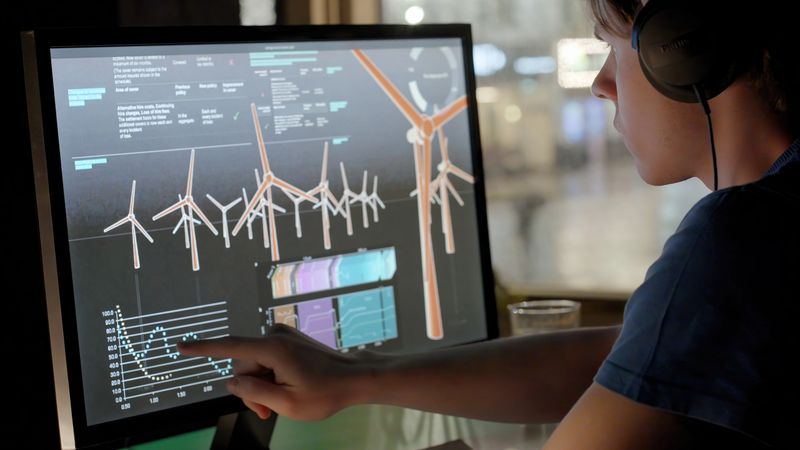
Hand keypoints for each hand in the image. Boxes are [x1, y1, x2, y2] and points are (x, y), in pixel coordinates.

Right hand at [177, 324, 371, 420]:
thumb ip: (254, 393)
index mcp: (272, 348)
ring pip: (255, 366)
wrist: (355, 378)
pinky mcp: (288, 341)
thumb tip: (232, 382)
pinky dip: (271, 378)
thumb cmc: (325, 393)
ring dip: (262, 387)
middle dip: (250, 391)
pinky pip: (267, 361)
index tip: (181, 345)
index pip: (230, 348)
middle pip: (244, 367)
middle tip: (268, 414)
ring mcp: (283, 336)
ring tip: (281, 403)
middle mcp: (275, 336)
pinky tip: (288, 388)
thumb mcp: (286, 403)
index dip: (203, 349)